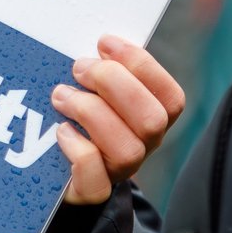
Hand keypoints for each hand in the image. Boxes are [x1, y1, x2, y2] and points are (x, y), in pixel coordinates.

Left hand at [52, 35, 186, 205]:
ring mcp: (121, 170)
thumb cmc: (80, 117)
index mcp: (153, 117)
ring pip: (127, 148)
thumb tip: (93, 44)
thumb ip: (103, 71)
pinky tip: (62, 130)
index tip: (105, 42)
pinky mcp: (93, 190)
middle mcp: (145, 146)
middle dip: (112, 84)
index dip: (141, 65)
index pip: (171, 96)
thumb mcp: (97, 90)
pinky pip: (96, 178)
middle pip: (152, 120)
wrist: (60, 172)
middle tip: (79, 68)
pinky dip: (78, 149)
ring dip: (90, 112)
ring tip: (61, 96)